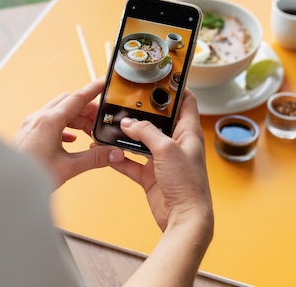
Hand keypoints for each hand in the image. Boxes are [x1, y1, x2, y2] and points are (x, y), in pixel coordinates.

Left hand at [12, 78, 124, 188]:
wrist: (7, 187)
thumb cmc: (30, 177)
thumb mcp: (68, 167)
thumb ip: (94, 158)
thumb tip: (113, 154)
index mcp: (49, 122)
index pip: (77, 98)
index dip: (94, 89)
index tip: (104, 82)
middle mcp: (38, 119)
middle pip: (68, 103)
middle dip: (87, 108)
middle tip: (101, 119)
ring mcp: (31, 125)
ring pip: (58, 112)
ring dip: (76, 118)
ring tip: (89, 131)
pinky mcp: (28, 134)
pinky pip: (50, 122)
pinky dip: (65, 127)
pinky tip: (71, 139)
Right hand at [104, 89, 212, 232]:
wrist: (184, 218)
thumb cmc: (187, 184)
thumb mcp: (167, 150)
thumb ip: (146, 133)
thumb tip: (128, 123)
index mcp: (189, 133)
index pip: (186, 102)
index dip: (175, 88)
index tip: (159, 76)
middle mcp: (176, 144)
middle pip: (159, 120)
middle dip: (142, 110)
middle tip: (126, 98)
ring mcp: (162, 160)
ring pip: (142, 141)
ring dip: (127, 134)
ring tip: (112, 122)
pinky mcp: (151, 176)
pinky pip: (131, 162)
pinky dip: (119, 157)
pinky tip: (106, 150)